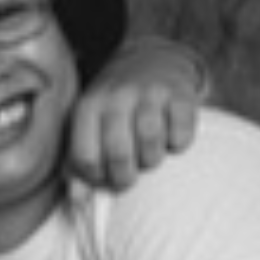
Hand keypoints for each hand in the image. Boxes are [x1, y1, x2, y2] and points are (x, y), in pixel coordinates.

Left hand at [67, 38, 205, 189]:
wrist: (151, 60)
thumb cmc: (116, 105)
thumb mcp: (90, 125)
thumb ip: (79, 162)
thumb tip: (78, 199)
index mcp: (89, 106)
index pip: (85, 157)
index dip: (95, 178)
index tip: (103, 176)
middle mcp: (118, 96)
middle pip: (118, 153)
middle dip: (124, 176)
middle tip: (128, 176)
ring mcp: (151, 93)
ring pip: (151, 141)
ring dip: (151, 159)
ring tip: (148, 155)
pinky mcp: (181, 95)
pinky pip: (181, 133)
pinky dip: (178, 143)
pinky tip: (170, 138)